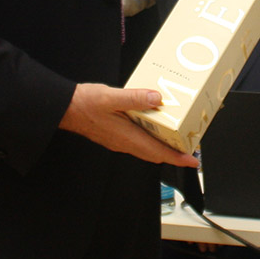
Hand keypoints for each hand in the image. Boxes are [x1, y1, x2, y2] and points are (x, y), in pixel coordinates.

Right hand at [59, 83, 199, 167]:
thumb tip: (156, 98)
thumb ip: (135, 98)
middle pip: (156, 154)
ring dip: (164, 147)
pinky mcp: (117, 135)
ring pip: (148, 148)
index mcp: (127, 136)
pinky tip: (155, 125)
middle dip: (175, 154)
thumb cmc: (85, 104)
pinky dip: (152, 138)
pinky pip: (140, 141)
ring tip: (178, 138)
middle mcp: (125, 142)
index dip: (177, 158)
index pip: (158, 152)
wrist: (67, 108)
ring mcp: (120, 140)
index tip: (192, 161)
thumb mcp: (111, 97)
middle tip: (190, 149)